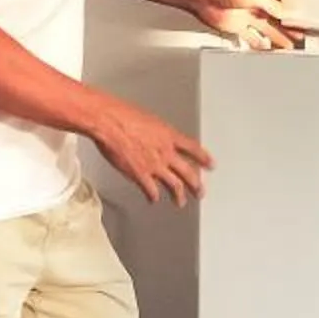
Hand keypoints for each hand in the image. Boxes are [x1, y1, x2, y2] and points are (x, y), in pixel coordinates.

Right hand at [89, 94, 213, 205]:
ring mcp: (155, 165)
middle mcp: (166, 152)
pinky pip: (151, 191)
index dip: (204, 158)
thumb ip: (155, 133)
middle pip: (189, 173)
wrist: (109, 122)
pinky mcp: (140, 176)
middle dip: (197, 185)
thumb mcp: (148, 119)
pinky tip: (153, 199)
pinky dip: (153, 197)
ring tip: (180, 202)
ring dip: (179, 196)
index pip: (194, 149)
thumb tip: (154, 136)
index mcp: (169, 135)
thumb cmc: (122, 115)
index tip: (210, 165)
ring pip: (175, 186)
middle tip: (200, 191)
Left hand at [194, 0, 301, 50]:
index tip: (303, 25)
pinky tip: (267, 49)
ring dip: (278, 39)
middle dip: (289, 30)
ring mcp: (247, 17)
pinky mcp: (237, 27)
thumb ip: (271, 6)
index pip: (283, 8)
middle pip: (277, 21)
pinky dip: (261, 45)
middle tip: (301, 37)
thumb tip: (285, 14)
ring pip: (267, 30)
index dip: (293, 17)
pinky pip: (252, 38)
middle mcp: (256, 6)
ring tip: (289, 47)